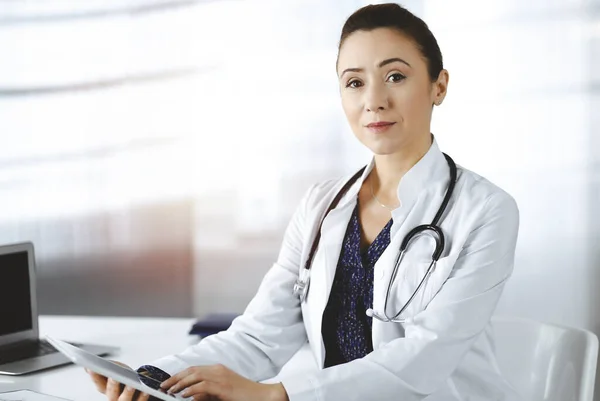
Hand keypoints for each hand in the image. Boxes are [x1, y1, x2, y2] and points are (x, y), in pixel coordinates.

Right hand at [85, 361, 150, 400]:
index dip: (94, 376)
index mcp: (107, 388)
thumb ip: (112, 365)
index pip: (98, 382)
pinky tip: (145, 390)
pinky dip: (142, 396)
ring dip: (127, 392)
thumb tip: (102, 362)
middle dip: (112, 385)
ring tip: (131, 385)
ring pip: (124, 399)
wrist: (141, 391)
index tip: (91, 368)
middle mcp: (114, 398)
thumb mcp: (121, 370)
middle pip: (111, 392)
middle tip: (113, 377)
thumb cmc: (128, 379)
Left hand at [159, 364, 287, 400]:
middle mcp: (218, 370)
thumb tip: (192, 397)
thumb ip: (208, 394)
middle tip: (163, 386)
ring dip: (180, 383)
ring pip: (195, 376)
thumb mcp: (223, 394)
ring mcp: (221, 377)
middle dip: (175, 377)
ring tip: (169, 391)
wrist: (263, 396)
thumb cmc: (244, 396)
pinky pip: (203, 386)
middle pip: (191, 370)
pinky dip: (191, 390)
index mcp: (218, 370)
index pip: (194, 369)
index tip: (169, 381)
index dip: (180, 374)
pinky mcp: (224, 387)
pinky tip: (183, 395)